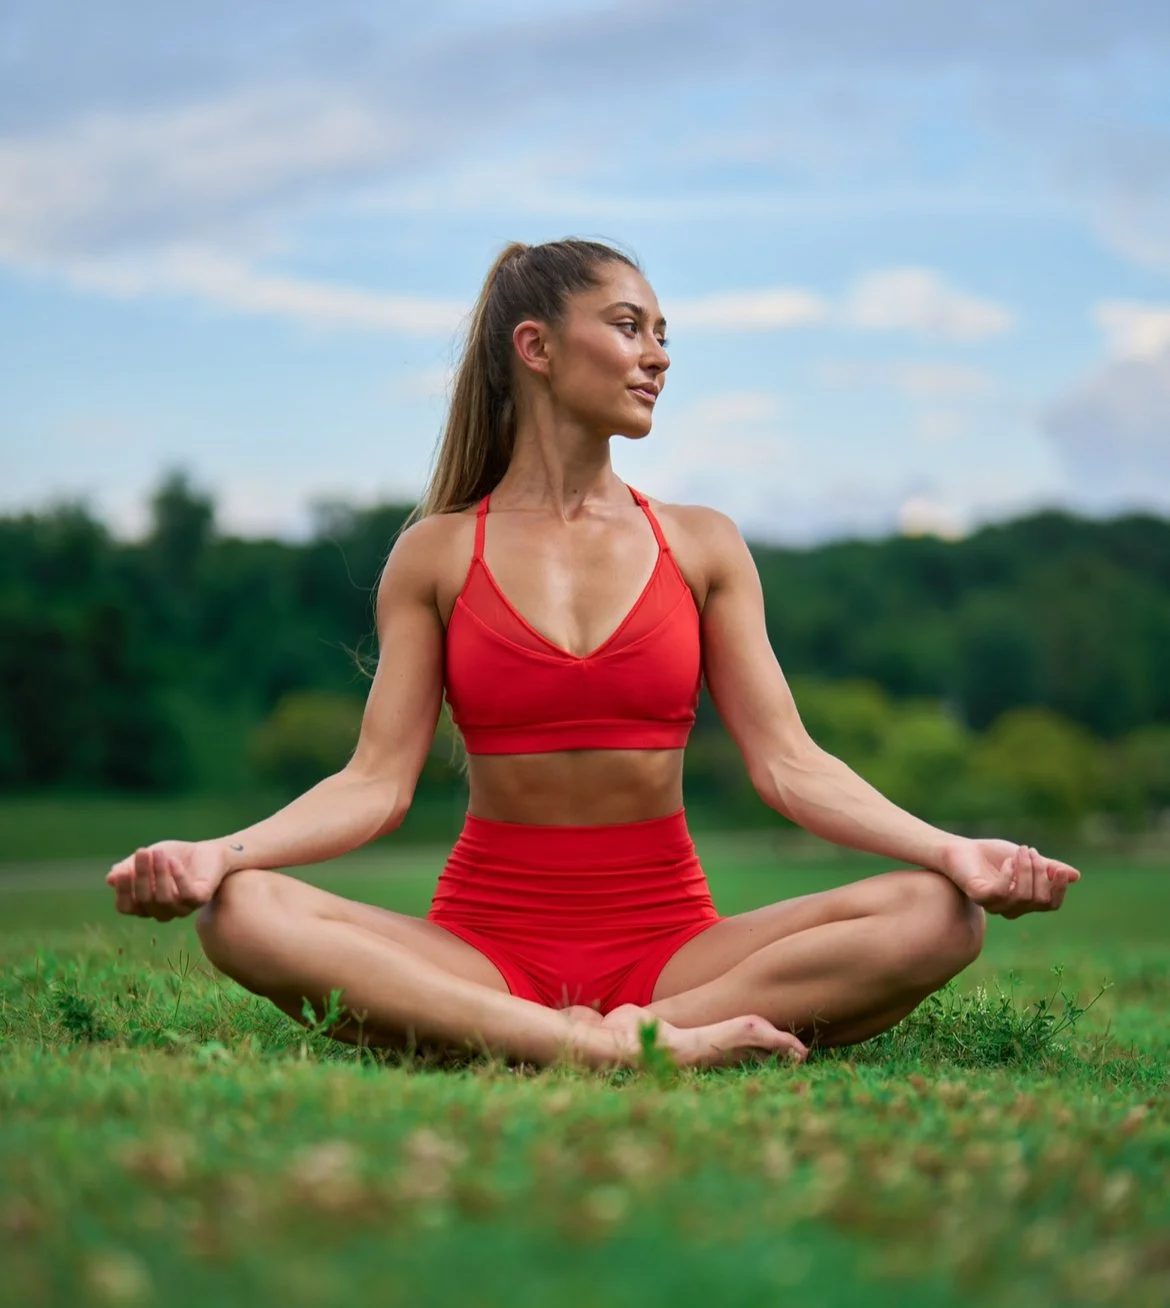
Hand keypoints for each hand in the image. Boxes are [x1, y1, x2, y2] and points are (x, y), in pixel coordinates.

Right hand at [106, 841, 228, 920]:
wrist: (206, 851)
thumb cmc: (172, 857)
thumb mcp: (147, 859)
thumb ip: (129, 868)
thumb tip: (110, 878)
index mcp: (145, 905)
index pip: (126, 908)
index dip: (122, 892)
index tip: (121, 871)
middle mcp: (162, 912)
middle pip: (144, 901)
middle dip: (141, 875)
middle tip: (142, 852)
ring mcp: (182, 908)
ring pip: (164, 899)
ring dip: (159, 874)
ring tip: (158, 852)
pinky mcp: (200, 899)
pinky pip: (186, 894)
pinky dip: (178, 877)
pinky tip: (173, 861)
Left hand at [938, 838, 1080, 918]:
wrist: (960, 849)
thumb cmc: (992, 856)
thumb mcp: (1026, 860)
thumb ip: (1048, 868)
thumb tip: (1075, 876)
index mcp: (1024, 901)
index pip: (1051, 904)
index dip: (1059, 889)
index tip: (1060, 870)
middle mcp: (1011, 908)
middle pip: (1039, 899)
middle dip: (1040, 872)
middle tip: (1029, 850)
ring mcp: (994, 904)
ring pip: (1023, 896)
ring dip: (1025, 869)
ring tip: (1020, 850)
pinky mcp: (979, 896)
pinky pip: (1002, 892)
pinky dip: (1009, 874)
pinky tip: (1007, 861)